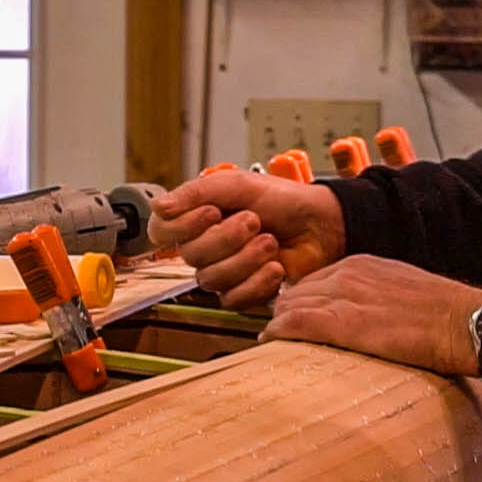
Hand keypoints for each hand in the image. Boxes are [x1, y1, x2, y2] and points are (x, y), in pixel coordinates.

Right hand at [147, 171, 345, 309]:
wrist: (323, 223)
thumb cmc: (284, 200)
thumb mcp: (238, 183)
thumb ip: (196, 192)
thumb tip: (158, 206)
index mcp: (197, 218)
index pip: (161, 231)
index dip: (183, 226)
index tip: (212, 212)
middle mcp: (205, 246)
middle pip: (190, 256)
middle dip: (226, 238)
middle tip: (254, 220)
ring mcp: (224, 272)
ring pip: (211, 278)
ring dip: (246, 258)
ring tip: (270, 242)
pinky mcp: (244, 293)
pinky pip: (233, 298)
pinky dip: (259, 280)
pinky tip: (275, 266)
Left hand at [261, 255, 481, 376]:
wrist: (465, 322)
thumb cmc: (444, 315)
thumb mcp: (404, 293)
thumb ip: (377, 299)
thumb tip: (367, 319)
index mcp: (363, 265)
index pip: (314, 280)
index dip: (300, 300)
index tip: (294, 317)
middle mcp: (348, 274)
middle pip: (296, 290)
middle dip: (284, 311)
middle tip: (277, 332)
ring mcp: (344, 296)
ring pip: (290, 304)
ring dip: (278, 323)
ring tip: (272, 340)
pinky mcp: (344, 322)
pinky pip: (296, 322)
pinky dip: (278, 331)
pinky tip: (269, 341)